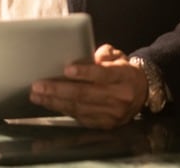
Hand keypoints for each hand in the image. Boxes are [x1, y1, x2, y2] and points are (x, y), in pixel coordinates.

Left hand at [28, 44, 147, 128]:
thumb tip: (83, 56)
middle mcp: (119, 97)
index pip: (102, 74)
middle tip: (38, 85)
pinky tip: (49, 103)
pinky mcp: (105, 124)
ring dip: (54, 102)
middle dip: (58, 90)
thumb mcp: (118, 56)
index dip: (84, 72)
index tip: (66, 69)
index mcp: (124, 76)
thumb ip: (102, 54)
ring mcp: (113, 114)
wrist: (143, 93)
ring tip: (37, 95)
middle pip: (85, 94)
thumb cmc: (124, 71)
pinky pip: (80, 118)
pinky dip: (62, 110)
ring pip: (79, 108)